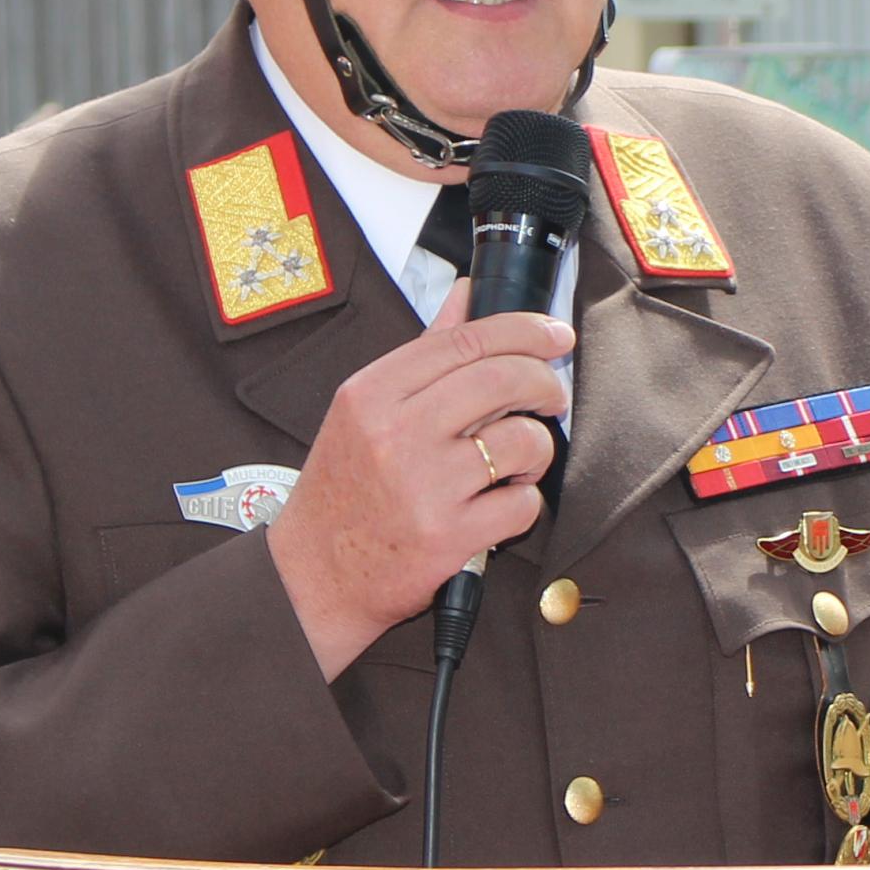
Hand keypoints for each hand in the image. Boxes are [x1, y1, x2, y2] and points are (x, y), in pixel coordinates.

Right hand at [264, 282, 573, 677]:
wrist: (314, 575)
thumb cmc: (344, 490)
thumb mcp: (364, 410)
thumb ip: (423, 352)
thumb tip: (467, 295)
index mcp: (372, 394)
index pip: (465, 340)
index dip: (524, 330)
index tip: (555, 335)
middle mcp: (396, 433)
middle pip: (502, 380)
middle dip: (545, 383)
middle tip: (552, 396)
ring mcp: (424, 486)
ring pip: (523, 441)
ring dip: (537, 450)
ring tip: (516, 463)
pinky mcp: (449, 536)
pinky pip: (522, 503)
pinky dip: (523, 503)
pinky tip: (497, 506)